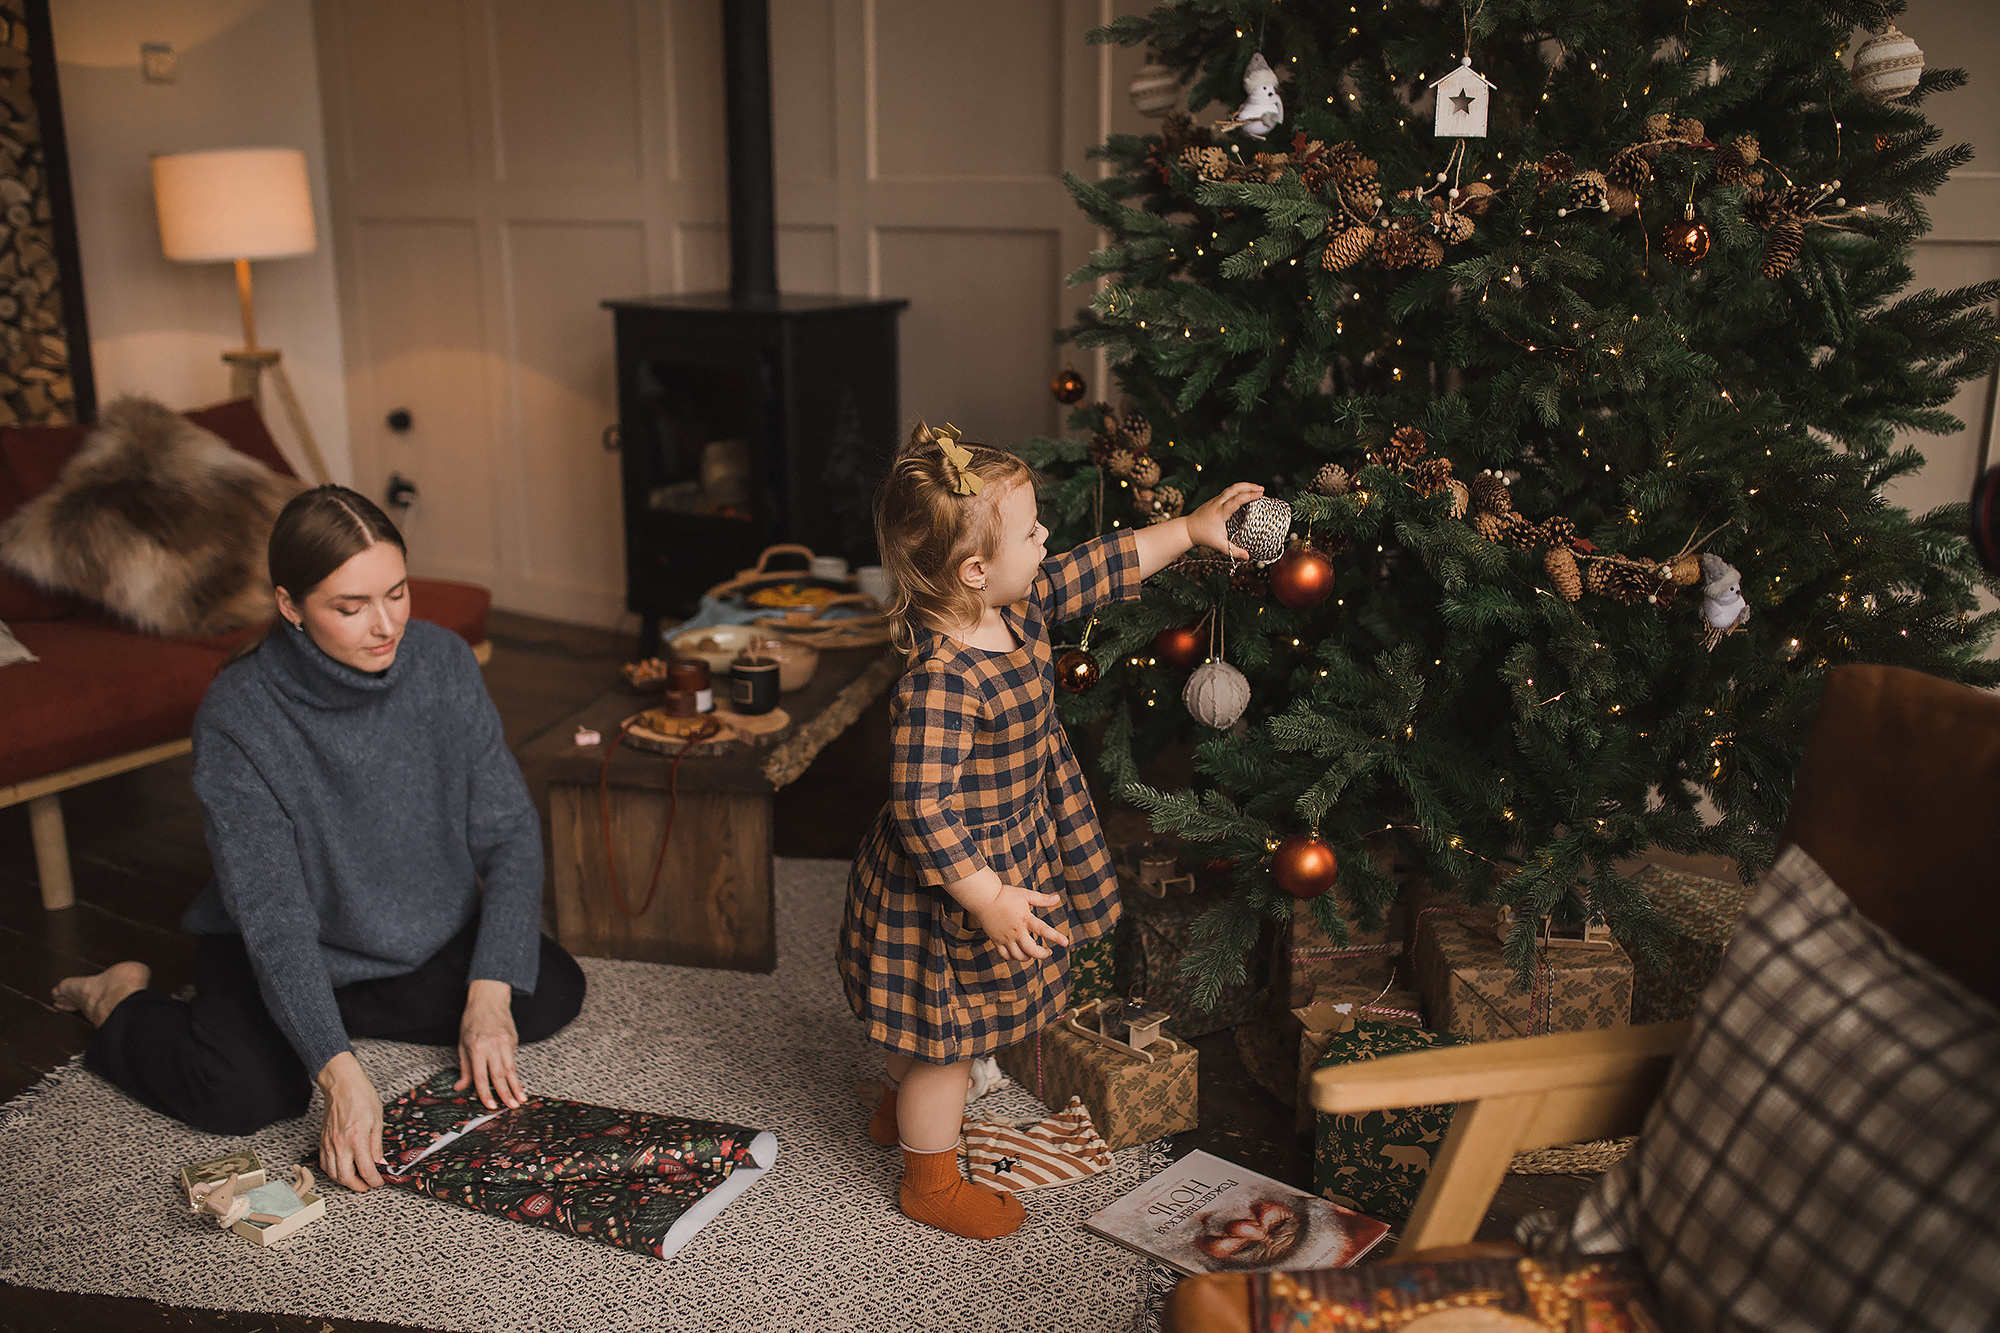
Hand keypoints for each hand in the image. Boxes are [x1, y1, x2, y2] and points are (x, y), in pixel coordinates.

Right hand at [316, 1052, 386, 1191]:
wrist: (342, 1084)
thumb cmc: (361, 1096)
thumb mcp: (377, 1119)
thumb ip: (376, 1144)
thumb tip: (380, 1161)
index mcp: (357, 1139)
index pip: (366, 1170)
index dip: (374, 1181)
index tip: (379, 1182)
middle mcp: (340, 1144)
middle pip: (346, 1178)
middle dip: (358, 1187)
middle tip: (368, 1185)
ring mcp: (329, 1143)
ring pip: (333, 1173)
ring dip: (345, 1181)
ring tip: (357, 1180)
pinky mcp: (323, 1140)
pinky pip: (324, 1163)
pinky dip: (333, 1172)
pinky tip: (342, 1169)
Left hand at [455, 979, 523, 1110]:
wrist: (489, 1000)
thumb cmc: (472, 1021)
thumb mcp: (462, 1044)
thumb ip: (464, 1067)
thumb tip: (460, 1087)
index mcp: (477, 1048)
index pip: (481, 1076)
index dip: (486, 1093)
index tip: (490, 1105)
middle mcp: (492, 1046)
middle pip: (499, 1075)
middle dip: (506, 1093)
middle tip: (512, 1107)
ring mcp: (505, 1042)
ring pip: (511, 1069)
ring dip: (516, 1086)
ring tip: (521, 1099)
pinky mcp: (514, 1039)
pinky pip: (513, 1060)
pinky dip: (515, 1073)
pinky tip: (518, 1084)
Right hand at [972, 883, 1072, 960]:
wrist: (983, 898)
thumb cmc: (1006, 894)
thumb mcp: (1025, 894)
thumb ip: (1042, 899)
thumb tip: (1058, 898)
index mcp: (1025, 919)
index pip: (1044, 930)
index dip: (1056, 937)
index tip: (1066, 943)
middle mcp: (1016, 931)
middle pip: (1032, 950)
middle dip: (1043, 954)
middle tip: (1048, 952)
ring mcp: (1005, 937)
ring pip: (1019, 956)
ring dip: (1028, 957)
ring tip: (1033, 953)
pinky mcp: (996, 941)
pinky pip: (1005, 955)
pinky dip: (1013, 957)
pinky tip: (1018, 953)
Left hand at [1185, 482, 1265, 559]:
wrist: (1188, 528)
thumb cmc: (1203, 536)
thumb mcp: (1219, 545)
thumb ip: (1233, 551)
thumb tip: (1247, 557)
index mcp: (1220, 512)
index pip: (1236, 500)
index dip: (1249, 496)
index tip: (1260, 494)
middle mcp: (1218, 503)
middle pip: (1234, 489)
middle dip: (1249, 487)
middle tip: (1262, 490)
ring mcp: (1216, 499)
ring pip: (1232, 488)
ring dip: (1245, 486)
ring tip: (1257, 489)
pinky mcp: (1216, 499)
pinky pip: (1229, 491)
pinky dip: (1239, 490)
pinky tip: (1246, 493)